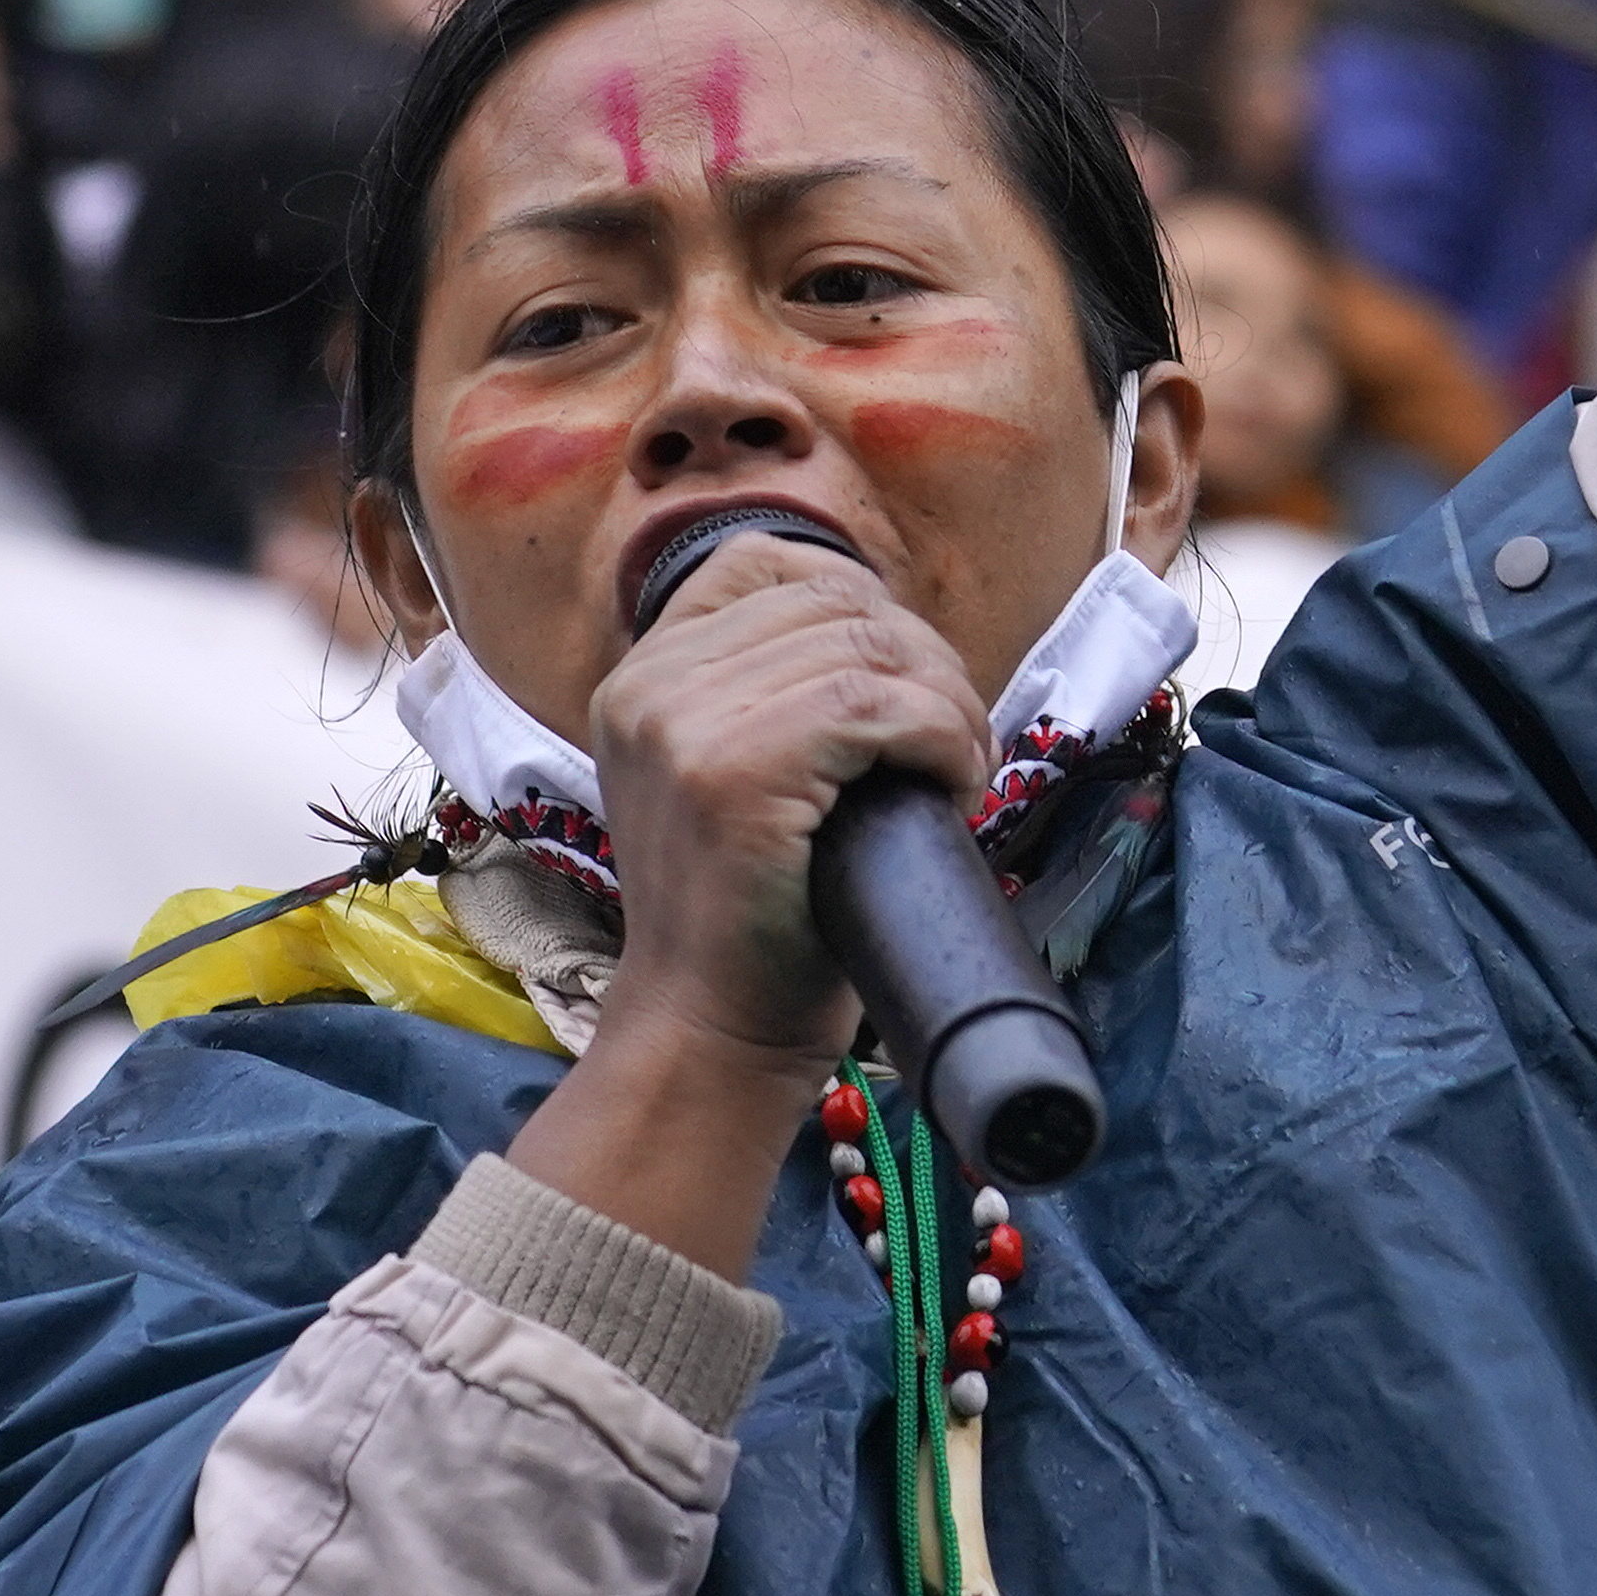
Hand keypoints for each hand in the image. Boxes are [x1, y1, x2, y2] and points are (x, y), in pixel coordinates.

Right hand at [506, 528, 993, 1271]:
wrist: (712, 1033)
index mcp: (640, 678)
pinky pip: (877, 706)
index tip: (905, 681)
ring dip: (946, 705)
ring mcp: (683, 726)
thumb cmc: (754, 919)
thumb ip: (767, 697)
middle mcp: (649, 686)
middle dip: (924, 661)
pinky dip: (940, 736)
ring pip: (869, 649)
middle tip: (953, 741)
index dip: (863, 605)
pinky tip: (951, 783)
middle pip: (835, 600)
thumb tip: (891, 635)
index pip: (766, 562)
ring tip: (956, 769)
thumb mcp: (725, 780)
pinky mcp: (733, 774)